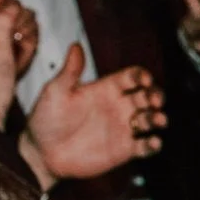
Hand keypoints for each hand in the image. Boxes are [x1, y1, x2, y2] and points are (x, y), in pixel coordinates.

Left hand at [20, 54, 163, 186]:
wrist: (41, 153)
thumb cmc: (45, 121)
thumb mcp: (55, 92)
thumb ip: (70, 71)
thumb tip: (75, 46)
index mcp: (106, 89)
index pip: (131, 77)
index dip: (141, 76)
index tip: (143, 79)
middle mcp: (118, 107)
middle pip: (148, 96)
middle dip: (155, 95)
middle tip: (153, 99)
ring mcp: (123, 128)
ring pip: (151, 119)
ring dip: (158, 118)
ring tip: (156, 120)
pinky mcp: (125, 150)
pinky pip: (146, 147)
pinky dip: (154, 145)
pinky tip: (151, 142)